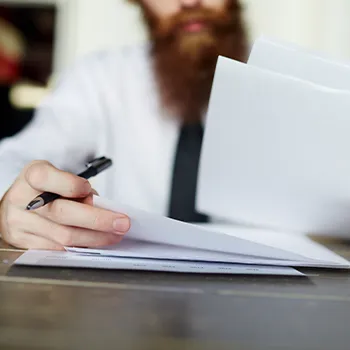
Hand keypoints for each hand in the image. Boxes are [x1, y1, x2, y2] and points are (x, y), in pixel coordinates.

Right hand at [0, 161, 129, 249]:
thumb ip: (76, 188)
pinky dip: (82, 245)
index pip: (47, 178)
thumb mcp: (57, 176)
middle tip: (122, 223)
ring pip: (64, 236)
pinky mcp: (24, 242)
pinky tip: (97, 241)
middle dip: (98, 220)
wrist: (15, 204)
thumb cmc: (43, 187)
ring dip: (96, 237)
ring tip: (115, 234)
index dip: (71, 185)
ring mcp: (21, 224)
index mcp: (32, 177)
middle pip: (62, 213)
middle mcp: (22, 200)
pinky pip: (59, 248)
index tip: (89, 189)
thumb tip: (99, 208)